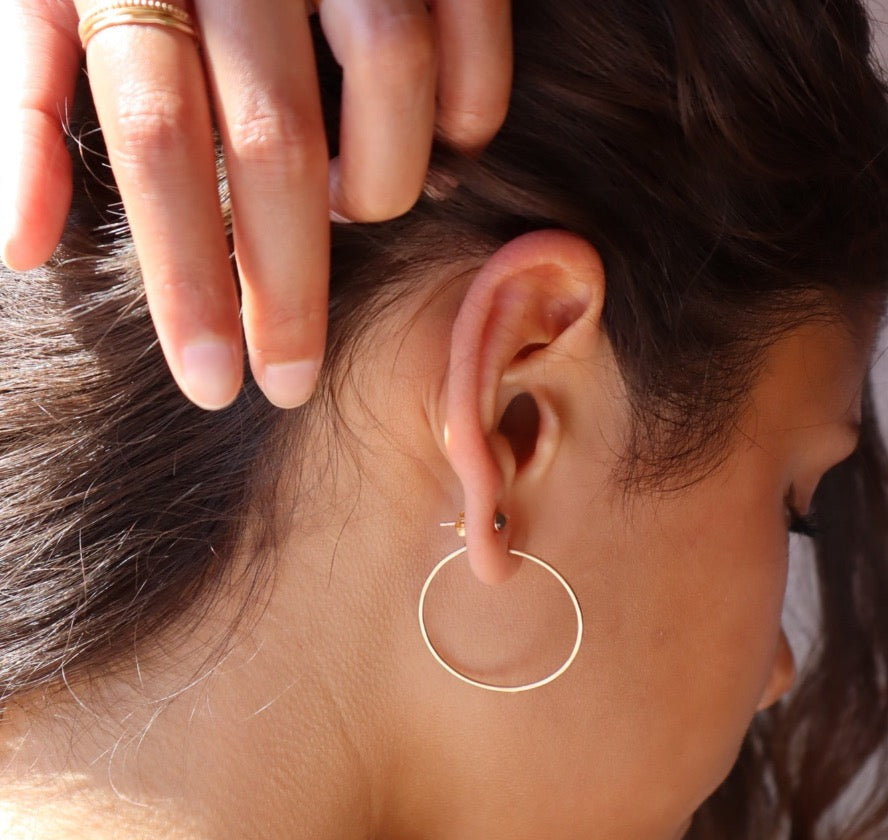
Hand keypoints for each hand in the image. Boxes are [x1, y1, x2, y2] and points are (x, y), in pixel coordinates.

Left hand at [0, 0, 511, 408]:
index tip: (212, 382)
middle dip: (287, 284)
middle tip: (291, 381)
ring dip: (379, 182)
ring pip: (390, 79)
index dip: (187, 275)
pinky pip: (470, 39)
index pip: (159, 140)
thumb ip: (21, 98)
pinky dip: (468, 111)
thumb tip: (16, 246)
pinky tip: (440, 145)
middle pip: (275, 140)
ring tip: (353, 208)